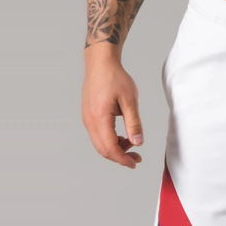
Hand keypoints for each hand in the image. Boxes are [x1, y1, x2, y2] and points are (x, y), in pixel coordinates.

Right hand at [82, 48, 143, 168]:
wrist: (100, 62)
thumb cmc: (115, 77)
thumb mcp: (130, 100)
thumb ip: (134, 123)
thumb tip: (138, 143)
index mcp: (99, 117)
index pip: (110, 148)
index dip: (123, 159)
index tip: (134, 163)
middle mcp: (89, 120)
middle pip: (103, 150)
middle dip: (120, 157)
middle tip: (136, 158)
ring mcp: (87, 119)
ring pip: (100, 144)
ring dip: (115, 149)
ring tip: (131, 144)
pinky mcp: (88, 117)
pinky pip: (98, 136)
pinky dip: (110, 141)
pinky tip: (122, 138)